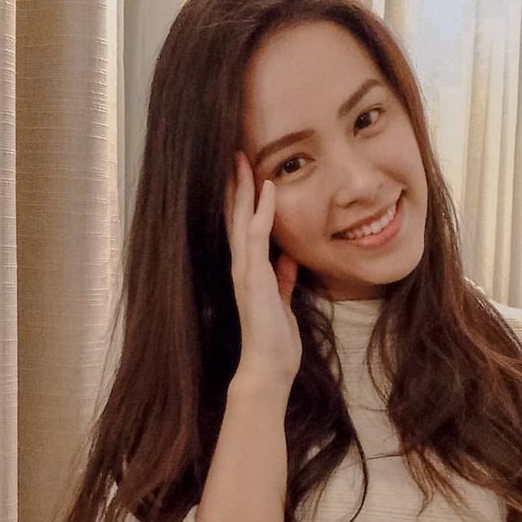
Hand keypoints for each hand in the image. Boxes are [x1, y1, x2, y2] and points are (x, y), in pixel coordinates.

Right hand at [224, 151, 300, 392]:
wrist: (269, 367)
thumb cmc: (276, 340)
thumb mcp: (283, 301)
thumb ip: (283, 279)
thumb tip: (287, 258)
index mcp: (249, 271)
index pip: (242, 227)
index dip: (243, 199)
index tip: (245, 172)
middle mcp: (242, 266)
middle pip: (234, 217)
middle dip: (235, 185)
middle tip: (235, 154)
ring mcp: (245, 270)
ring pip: (240, 220)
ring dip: (242, 189)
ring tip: (243, 160)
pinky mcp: (253, 277)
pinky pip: (256, 236)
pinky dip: (262, 211)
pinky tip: (267, 189)